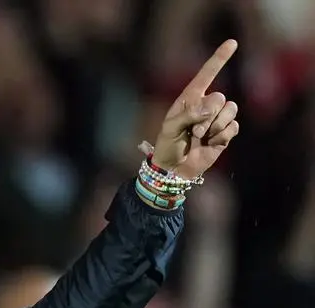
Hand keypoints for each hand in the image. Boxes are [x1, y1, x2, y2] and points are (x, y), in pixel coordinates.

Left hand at [150, 39, 240, 178]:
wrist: (174, 169)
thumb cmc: (168, 146)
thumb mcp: (171, 128)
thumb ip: (189, 114)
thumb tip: (211, 107)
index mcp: (190, 98)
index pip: (207, 74)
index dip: (219, 58)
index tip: (232, 42)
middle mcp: (206, 105)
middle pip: (219, 98)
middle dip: (206, 118)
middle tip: (193, 132)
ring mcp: (217, 118)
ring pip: (230, 110)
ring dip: (215, 127)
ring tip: (200, 138)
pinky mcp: (226, 132)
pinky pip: (234, 127)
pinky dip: (222, 136)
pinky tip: (210, 143)